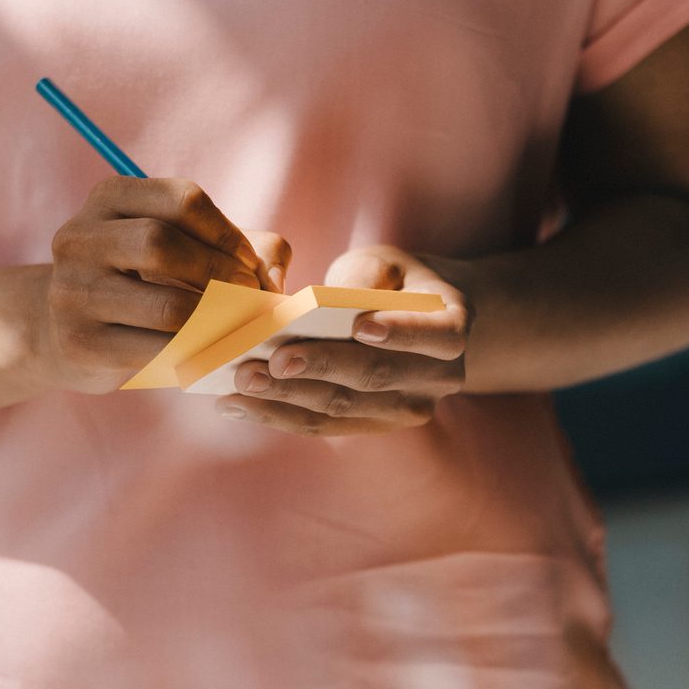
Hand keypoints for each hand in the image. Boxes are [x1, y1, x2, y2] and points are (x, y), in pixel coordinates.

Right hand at [43, 177, 290, 393]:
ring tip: (236, 326)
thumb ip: (245, 248)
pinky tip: (211, 352)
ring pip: (167, 306)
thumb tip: (274, 280)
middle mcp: (79, 238)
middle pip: (163, 244)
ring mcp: (73, 292)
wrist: (64, 331)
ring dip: (218, 320)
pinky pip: (159, 351)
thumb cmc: (141, 283)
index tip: (248, 264)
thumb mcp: (183, 249)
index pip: (183, 199)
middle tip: (247, 298)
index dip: (228, 234)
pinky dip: (199, 352)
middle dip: (220, 273)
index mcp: (109, 198)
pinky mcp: (82, 343)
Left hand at [218, 245, 469, 435]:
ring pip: (343, 408)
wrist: (414, 322)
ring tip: (241, 380)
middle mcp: (438, 378)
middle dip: (320, 367)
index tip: (360, 326)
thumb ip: (368, 276)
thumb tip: (333, 301)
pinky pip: (322, 426)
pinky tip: (236, 403)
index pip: (434, 335)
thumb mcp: (388, 263)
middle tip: (271, 358)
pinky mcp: (370, 426)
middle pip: (376, 378)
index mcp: (452, 327)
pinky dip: (277, 414)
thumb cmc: (394, 282)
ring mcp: (406, 410)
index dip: (400, 331)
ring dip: (288, 398)